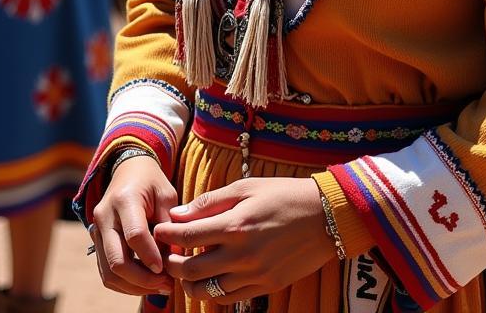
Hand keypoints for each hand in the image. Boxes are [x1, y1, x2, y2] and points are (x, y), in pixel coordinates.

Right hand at [89, 156, 177, 296]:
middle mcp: (105, 216)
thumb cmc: (151, 182)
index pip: (135, 235)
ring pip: (108, 272)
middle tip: (166, 285)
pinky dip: (125, 283)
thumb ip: (169, 225)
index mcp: (125, 199)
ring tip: (159, 287)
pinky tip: (145, 283)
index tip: (166, 269)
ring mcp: (96, 230)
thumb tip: (174, 259)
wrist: (127, 170)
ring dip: (134, 286)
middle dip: (142, 280)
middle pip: (117, 260)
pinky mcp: (96, 241)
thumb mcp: (166, 195)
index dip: (151, 256)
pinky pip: (105, 272)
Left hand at [155, 176, 333, 303]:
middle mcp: (242, 255)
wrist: (325, 217)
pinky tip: (212, 275)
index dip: (167, 235)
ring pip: (207, 290)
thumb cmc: (284, 194)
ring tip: (187, 268)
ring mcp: (254, 275)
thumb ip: (210, 202)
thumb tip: (179, 214)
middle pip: (190, 270)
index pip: (187, 237)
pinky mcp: (266, 287)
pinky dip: (213, 290)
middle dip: (171, 263)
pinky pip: (229, 297)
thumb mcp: (247, 187)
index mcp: (235, 225)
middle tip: (168, 253)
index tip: (160, 230)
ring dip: (189, 281)